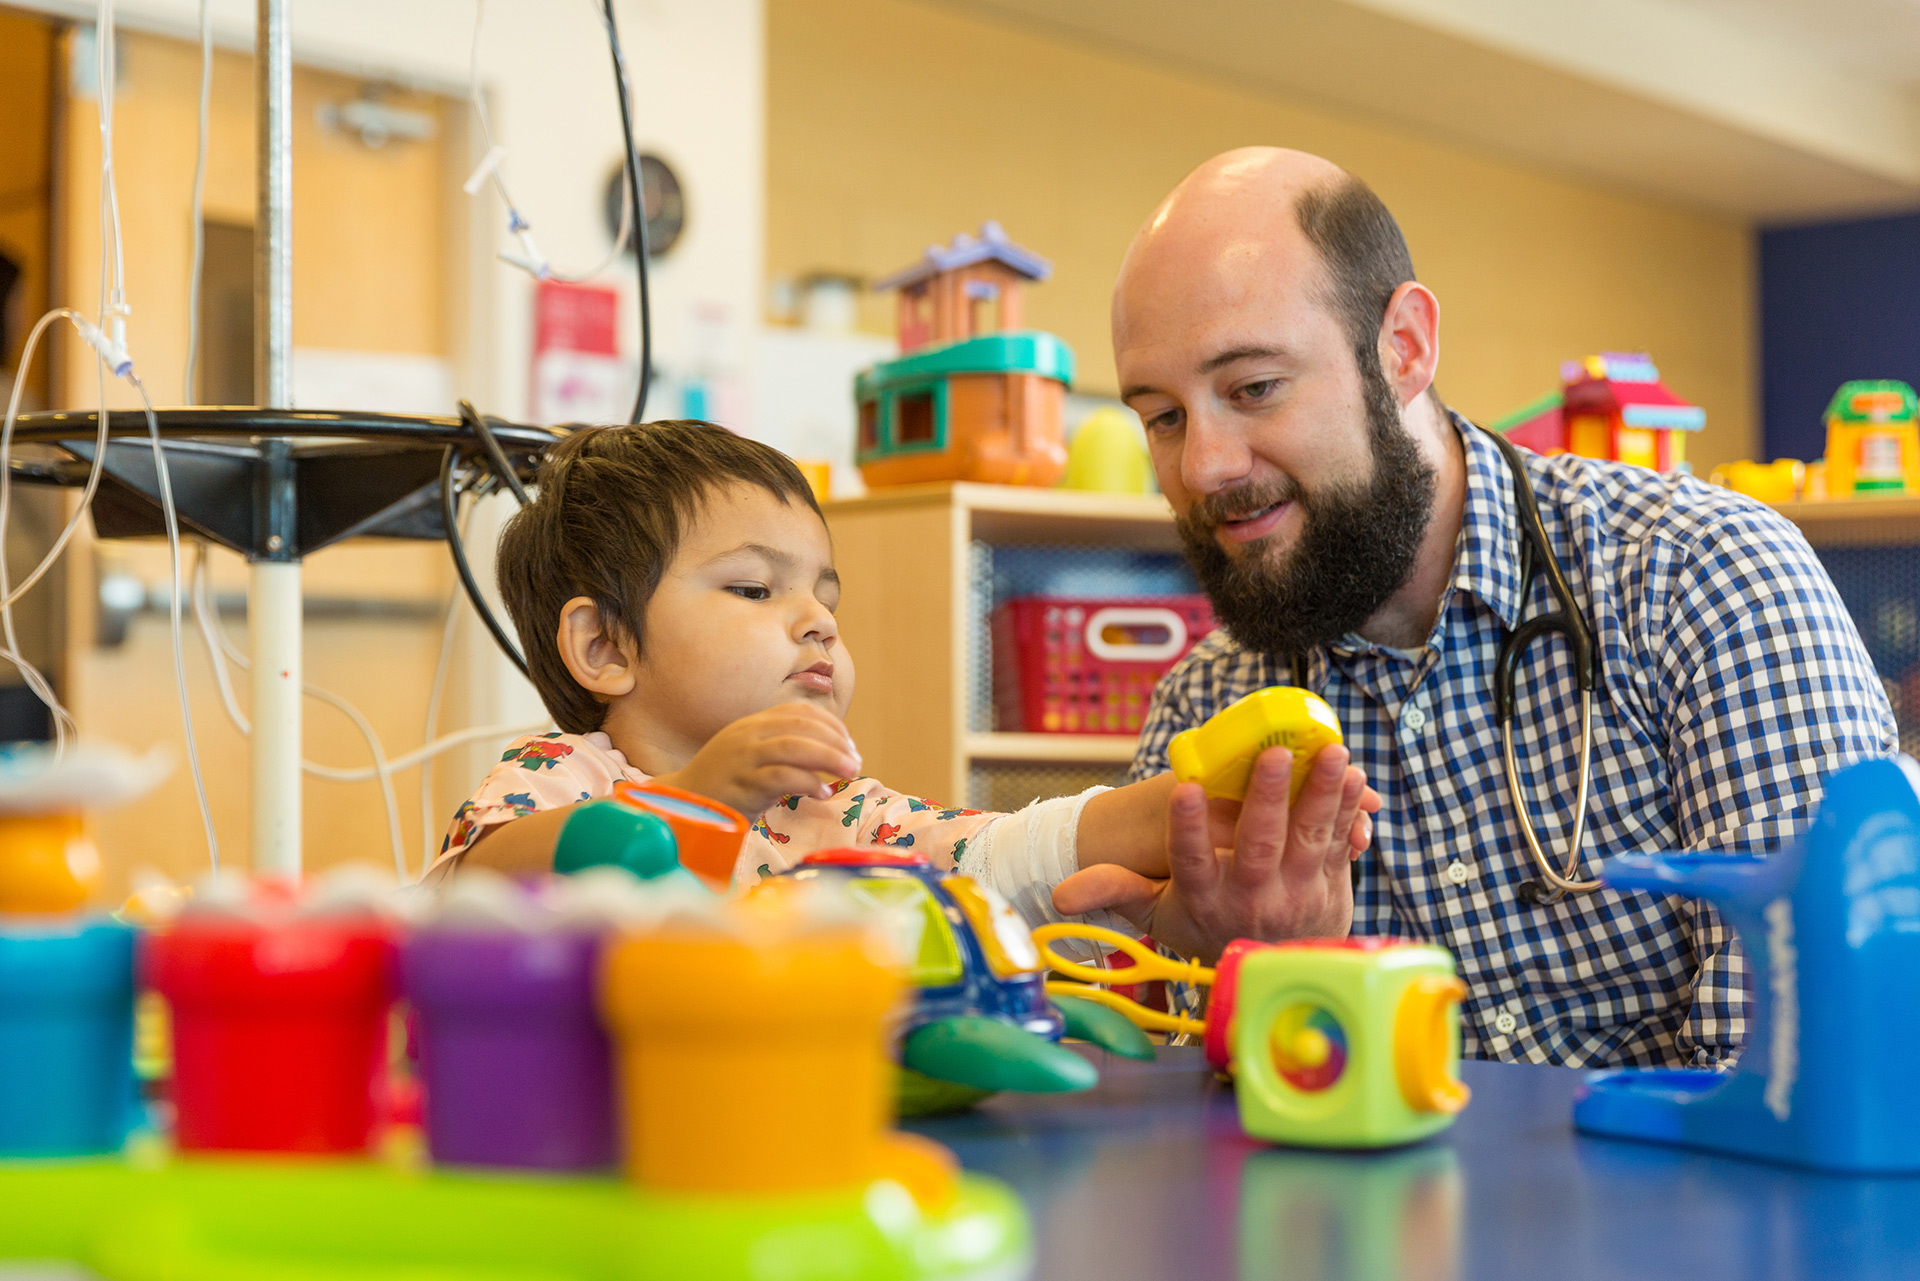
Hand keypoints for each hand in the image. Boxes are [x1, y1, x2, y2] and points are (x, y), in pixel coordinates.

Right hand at [656, 704, 861, 817]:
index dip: (831, 725)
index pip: (800, 712)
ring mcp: (743, 759)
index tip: (849, 744)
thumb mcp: (753, 756)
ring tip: (850, 772)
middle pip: (802, 727)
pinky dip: (808, 783)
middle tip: (856, 761)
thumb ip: (783, 748)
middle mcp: (748, 735)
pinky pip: (781, 778)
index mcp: (754, 724)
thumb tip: (831, 752)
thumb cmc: (726, 784)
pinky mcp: (741, 785)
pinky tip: (823, 793)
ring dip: (829, 758)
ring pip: (794, 747)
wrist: (684, 803)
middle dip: (836, 742)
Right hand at [1052, 745, 1378, 961]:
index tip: (1182, 792)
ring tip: (1329, 753)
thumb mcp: (1157, 913)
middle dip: (1267, 799)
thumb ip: (1116, 890)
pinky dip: (1349, 810)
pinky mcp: (1330, 885)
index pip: (1191, 863)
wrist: (1274, 967)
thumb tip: (1061, 893)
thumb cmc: (1208, 925)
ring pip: (1309, 840)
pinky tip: (1354, 777)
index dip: (1187, 828)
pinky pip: (1340, 844)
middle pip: (1259, 846)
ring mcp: (1295, 893)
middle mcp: (1251, 897)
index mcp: (1204, 898)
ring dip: (1321, 794)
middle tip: (1273, 756)